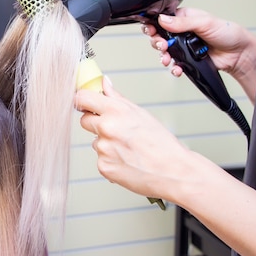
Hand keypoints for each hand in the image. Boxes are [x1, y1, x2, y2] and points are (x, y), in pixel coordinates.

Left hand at [74, 76, 197, 202]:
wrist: (173, 171)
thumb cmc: (161, 143)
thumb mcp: (141, 113)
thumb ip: (117, 98)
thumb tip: (104, 83)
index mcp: (116, 111)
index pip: (82, 98)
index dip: (82, 100)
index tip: (85, 103)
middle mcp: (106, 128)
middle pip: (84, 120)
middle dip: (96, 123)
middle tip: (116, 129)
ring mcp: (103, 149)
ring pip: (95, 141)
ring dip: (106, 143)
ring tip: (128, 148)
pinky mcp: (103, 167)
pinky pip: (100, 159)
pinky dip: (111, 160)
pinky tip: (127, 160)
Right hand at [142, 7, 251, 77]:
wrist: (238, 54)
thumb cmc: (228, 34)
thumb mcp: (205, 23)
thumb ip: (182, 22)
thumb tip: (163, 19)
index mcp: (185, 18)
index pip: (163, 20)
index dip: (154, 25)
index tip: (152, 31)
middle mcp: (182, 32)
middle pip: (160, 36)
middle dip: (157, 42)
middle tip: (163, 45)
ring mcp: (184, 47)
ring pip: (165, 52)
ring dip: (163, 56)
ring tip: (167, 59)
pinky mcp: (187, 60)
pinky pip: (175, 64)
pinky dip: (173, 68)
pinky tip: (177, 68)